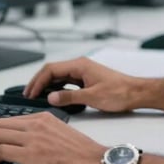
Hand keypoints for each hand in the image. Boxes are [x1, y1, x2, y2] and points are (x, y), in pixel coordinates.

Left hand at [0, 111, 105, 163]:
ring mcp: (33, 137)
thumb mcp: (61, 136)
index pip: (9, 119)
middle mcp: (36, 124)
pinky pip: (1, 151)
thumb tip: (27, 146)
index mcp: (43, 118)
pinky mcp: (32, 153)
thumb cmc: (84, 156)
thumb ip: (43, 135)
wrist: (97, 163)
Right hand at [23, 57, 140, 112]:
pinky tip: (53, 96)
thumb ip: (70, 97)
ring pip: (59, 76)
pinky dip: (56, 88)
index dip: (38, 81)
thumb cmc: (119, 93)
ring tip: (36, 96)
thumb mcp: (92, 97)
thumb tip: (51, 97)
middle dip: (38, 82)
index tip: (29, 93)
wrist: (136, 93)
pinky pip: (66, 81)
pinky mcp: (87, 80)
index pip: (51, 70)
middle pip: (53, 71)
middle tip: (27, 94)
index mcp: (80, 65)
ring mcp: (83, 72)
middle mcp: (80, 66)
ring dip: (46, 85)